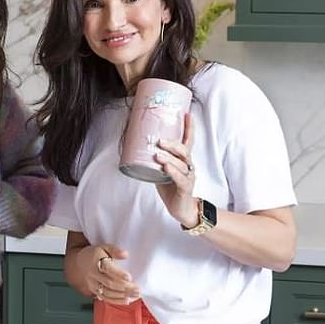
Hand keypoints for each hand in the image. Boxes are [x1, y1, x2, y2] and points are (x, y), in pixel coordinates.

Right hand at [76, 244, 139, 304]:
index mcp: (95, 262)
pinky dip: (117, 301)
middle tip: (137, 288)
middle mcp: (93, 275)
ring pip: (108, 293)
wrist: (80, 262)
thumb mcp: (104, 247)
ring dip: (123, 295)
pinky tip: (127, 300)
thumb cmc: (95, 254)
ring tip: (135, 294)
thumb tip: (125, 254)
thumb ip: (115, 250)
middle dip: (124, 287)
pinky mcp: (95, 291)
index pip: (107, 269)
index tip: (129, 277)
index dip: (118, 274)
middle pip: (109, 283)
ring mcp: (93, 285)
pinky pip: (106, 298)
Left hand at [154, 112, 198, 227]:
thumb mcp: (161, 171)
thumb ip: (153, 161)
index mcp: (183, 160)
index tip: (187, 114)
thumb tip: (135, 147)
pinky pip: (181, 179)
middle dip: (173, 144)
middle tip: (160, 141)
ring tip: (158, 155)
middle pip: (184, 150)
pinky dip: (173, 172)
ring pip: (182, 164)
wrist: (182, 209)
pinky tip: (166, 168)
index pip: (188, 141)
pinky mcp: (185, 188)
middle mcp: (188, 166)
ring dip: (170, 158)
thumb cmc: (171, 188)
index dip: (189, 128)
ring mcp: (188, 177)